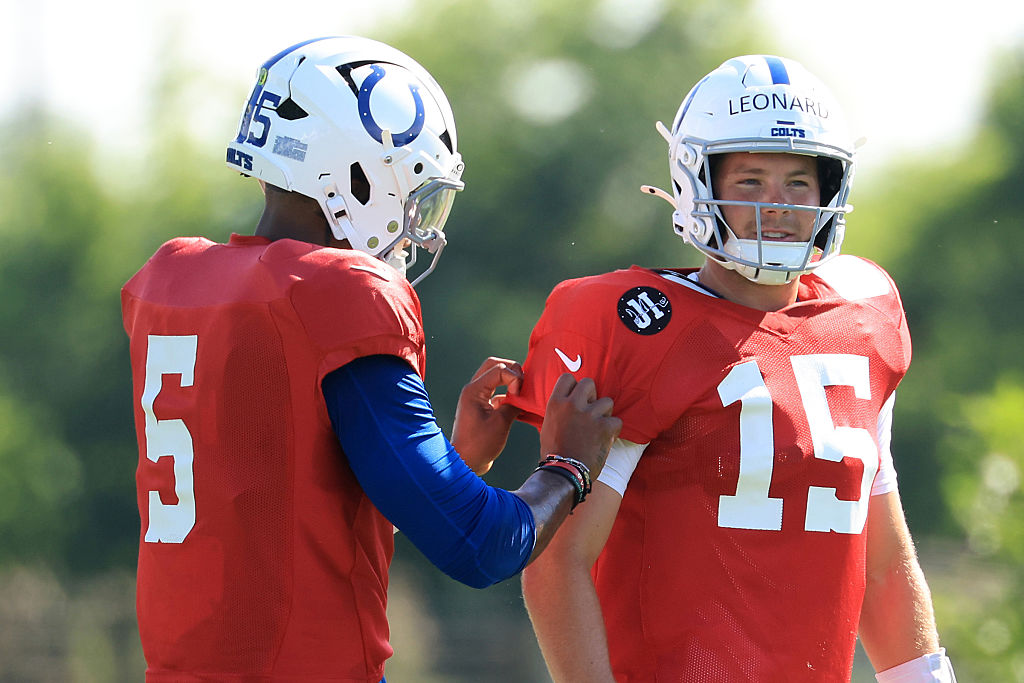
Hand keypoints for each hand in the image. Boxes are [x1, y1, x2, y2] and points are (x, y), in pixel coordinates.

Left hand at [451, 357, 523, 474]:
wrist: (466, 461)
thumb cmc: (480, 444)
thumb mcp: (501, 422)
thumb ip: (513, 404)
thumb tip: (524, 395)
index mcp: (474, 390)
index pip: (498, 369)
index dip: (514, 378)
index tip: (518, 395)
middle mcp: (473, 389)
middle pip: (494, 365)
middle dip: (512, 370)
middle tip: (523, 383)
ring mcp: (476, 397)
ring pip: (495, 376)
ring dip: (510, 380)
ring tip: (522, 392)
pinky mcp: (481, 406)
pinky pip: (496, 391)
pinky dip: (508, 394)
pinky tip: (519, 404)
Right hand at [539, 374, 620, 481]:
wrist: (564, 472)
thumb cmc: (554, 451)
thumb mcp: (549, 424)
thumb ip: (560, 410)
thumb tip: (568, 401)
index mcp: (556, 403)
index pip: (568, 378)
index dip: (574, 387)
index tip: (576, 397)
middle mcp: (572, 404)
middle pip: (589, 383)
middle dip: (593, 396)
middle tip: (591, 410)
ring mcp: (589, 415)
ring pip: (607, 402)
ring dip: (605, 414)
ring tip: (598, 428)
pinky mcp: (604, 427)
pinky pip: (617, 421)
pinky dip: (613, 431)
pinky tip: (606, 439)